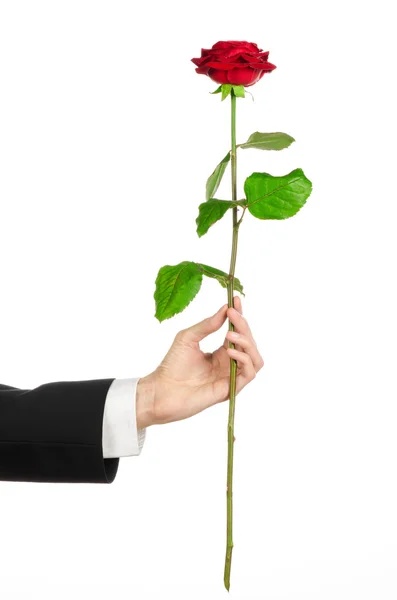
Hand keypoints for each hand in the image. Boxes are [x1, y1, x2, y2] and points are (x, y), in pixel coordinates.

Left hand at [136, 296, 263, 427]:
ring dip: (247, 343)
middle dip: (243, 326)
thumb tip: (225, 309)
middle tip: (232, 314)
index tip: (236, 300)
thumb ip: (207, 324)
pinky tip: (229, 351)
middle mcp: (229, 365)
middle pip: (249, 343)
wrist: (162, 390)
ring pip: (255, 358)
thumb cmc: (172, 366)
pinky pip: (249, 373)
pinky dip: (243, 359)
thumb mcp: (188, 337)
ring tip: (229, 334)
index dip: (240, 316)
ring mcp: (231, 377)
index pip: (238, 332)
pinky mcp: (230, 389)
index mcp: (221, 353)